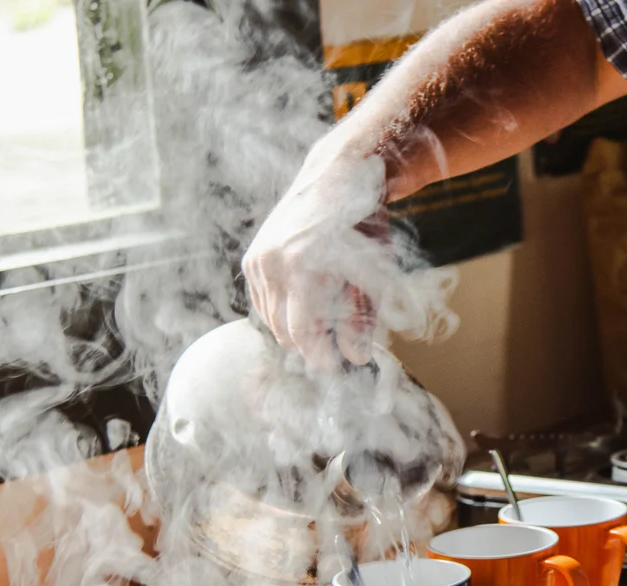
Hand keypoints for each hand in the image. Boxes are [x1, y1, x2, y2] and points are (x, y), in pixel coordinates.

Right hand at [242, 153, 390, 369]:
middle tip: (335, 347)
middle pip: (284, 331)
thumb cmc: (362, 224)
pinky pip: (263, 302)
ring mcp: (258, 259)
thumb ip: (362, 318)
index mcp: (305, 265)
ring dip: (297, 326)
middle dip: (311, 344)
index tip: (335, 368)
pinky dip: (284, 309)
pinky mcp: (251, 258)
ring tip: (326, 315)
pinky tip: (307, 299)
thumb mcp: (374, 272)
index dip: (319, 357)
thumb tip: (356, 358)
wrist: (337, 176)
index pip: (302, 333)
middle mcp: (274, 262)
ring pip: (271, 319)